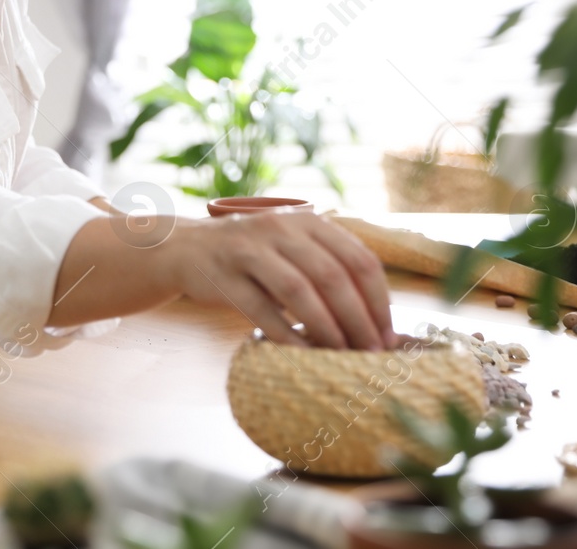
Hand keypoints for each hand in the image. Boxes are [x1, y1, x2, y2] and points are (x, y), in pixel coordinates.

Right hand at [168, 212, 395, 349]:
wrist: (187, 248)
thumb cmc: (254, 255)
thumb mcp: (293, 245)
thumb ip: (329, 267)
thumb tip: (377, 320)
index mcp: (308, 221)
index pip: (359, 259)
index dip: (379, 300)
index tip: (388, 335)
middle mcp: (281, 229)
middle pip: (332, 276)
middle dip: (358, 320)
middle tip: (372, 353)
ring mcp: (250, 251)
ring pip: (299, 291)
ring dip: (327, 329)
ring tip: (343, 355)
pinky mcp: (225, 277)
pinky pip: (262, 311)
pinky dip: (287, 336)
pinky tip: (303, 355)